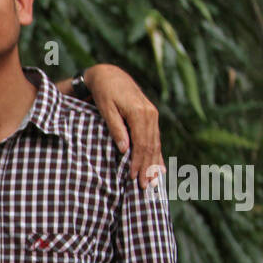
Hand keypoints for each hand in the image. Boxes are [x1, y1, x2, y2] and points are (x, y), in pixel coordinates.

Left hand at [84, 64, 163, 188]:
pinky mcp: (151, 116)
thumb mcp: (106, 109)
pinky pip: (155, 138)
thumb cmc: (104, 92)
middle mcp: (151, 114)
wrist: (110, 75)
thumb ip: (116, 128)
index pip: (142, 144)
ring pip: (155, 143)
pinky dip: (156, 153)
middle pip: (151, 146)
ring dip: (154, 163)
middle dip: (148, 168)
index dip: (139, 163)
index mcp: (140, 113)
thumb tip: (124, 149)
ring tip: (152, 182)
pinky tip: (159, 167)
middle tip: (145, 187)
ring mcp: (153, 115)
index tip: (135, 179)